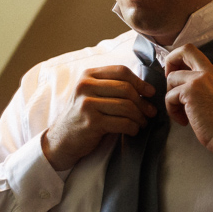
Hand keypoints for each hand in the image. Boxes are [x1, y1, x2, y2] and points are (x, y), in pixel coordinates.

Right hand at [42, 65, 156, 169]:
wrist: (61, 139)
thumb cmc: (83, 116)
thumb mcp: (93, 95)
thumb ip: (112, 87)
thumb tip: (146, 89)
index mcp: (88, 76)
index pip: (121, 71)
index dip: (140, 82)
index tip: (151, 92)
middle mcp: (85, 86)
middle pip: (126, 89)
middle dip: (143, 102)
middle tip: (151, 112)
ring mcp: (87, 104)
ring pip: (126, 106)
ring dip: (140, 117)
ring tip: (142, 123)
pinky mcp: (92, 122)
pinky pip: (123, 123)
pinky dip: (133, 128)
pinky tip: (133, 130)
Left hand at [164, 44, 212, 173]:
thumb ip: (204, 87)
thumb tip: (182, 85)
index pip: (195, 53)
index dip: (180, 59)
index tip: (177, 75)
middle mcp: (210, 72)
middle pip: (185, 50)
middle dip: (170, 61)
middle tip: (168, 81)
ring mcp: (200, 80)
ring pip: (171, 78)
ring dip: (170, 97)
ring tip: (181, 114)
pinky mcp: (190, 91)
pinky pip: (169, 96)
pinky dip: (172, 110)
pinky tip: (183, 121)